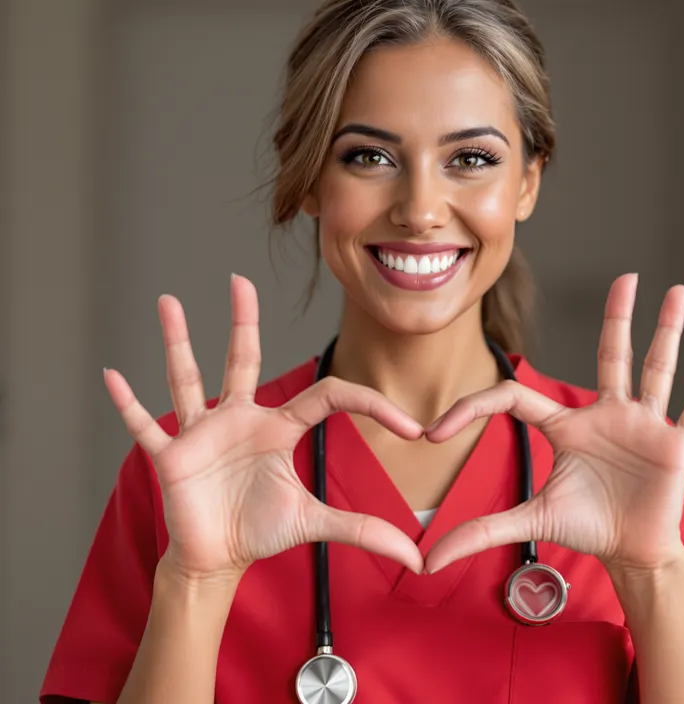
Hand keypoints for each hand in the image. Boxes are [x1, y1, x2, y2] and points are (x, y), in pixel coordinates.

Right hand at [104, 273, 424, 580]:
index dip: (372, 403)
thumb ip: (361, 529)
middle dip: (242, 320)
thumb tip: (416, 557)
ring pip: (188, 378)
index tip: (412, 427)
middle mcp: (241, 418)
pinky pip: (147, 425)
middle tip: (240, 279)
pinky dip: (130, 404)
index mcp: (280, 427)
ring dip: (177, 342)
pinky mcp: (172, 456)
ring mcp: (203, 433)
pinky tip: (112, 376)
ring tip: (168, 301)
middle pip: (243, 359)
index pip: (329, 395)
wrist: (218, 557)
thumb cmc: (263, 529)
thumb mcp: (314, 522)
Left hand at [424, 273, 683, 574]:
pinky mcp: (674, 444)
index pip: (514, 397)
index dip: (472, 407)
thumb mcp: (531, 519)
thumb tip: (429, 561)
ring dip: (668, 331)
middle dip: (618, 317)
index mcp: (565, 426)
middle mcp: (606, 414)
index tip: (433, 430)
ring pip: (655, 368)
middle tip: (626, 278)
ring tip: (679, 291)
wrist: (629, 552)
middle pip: (609, 354)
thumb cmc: (585, 526)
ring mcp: (642, 425)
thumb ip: (482, 531)